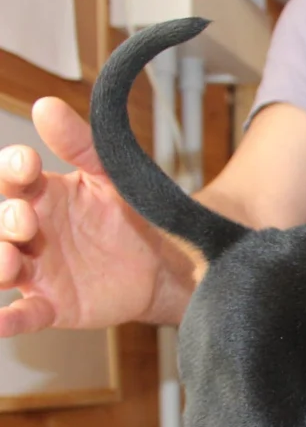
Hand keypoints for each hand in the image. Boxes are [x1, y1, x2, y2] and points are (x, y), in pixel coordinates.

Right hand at [0, 97, 189, 337]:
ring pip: (0, 267)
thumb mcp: (111, 176)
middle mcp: (28, 232)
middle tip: (26, 220)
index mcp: (39, 194)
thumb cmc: (133, 213)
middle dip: (5, 219)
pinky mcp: (53, 305)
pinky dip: (8, 320)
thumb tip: (47, 106)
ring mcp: (36, 270)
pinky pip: (23, 314)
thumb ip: (81, 145)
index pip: (10, 178)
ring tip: (8, 261)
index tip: (28, 165)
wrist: (167, 261)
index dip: (12, 169)